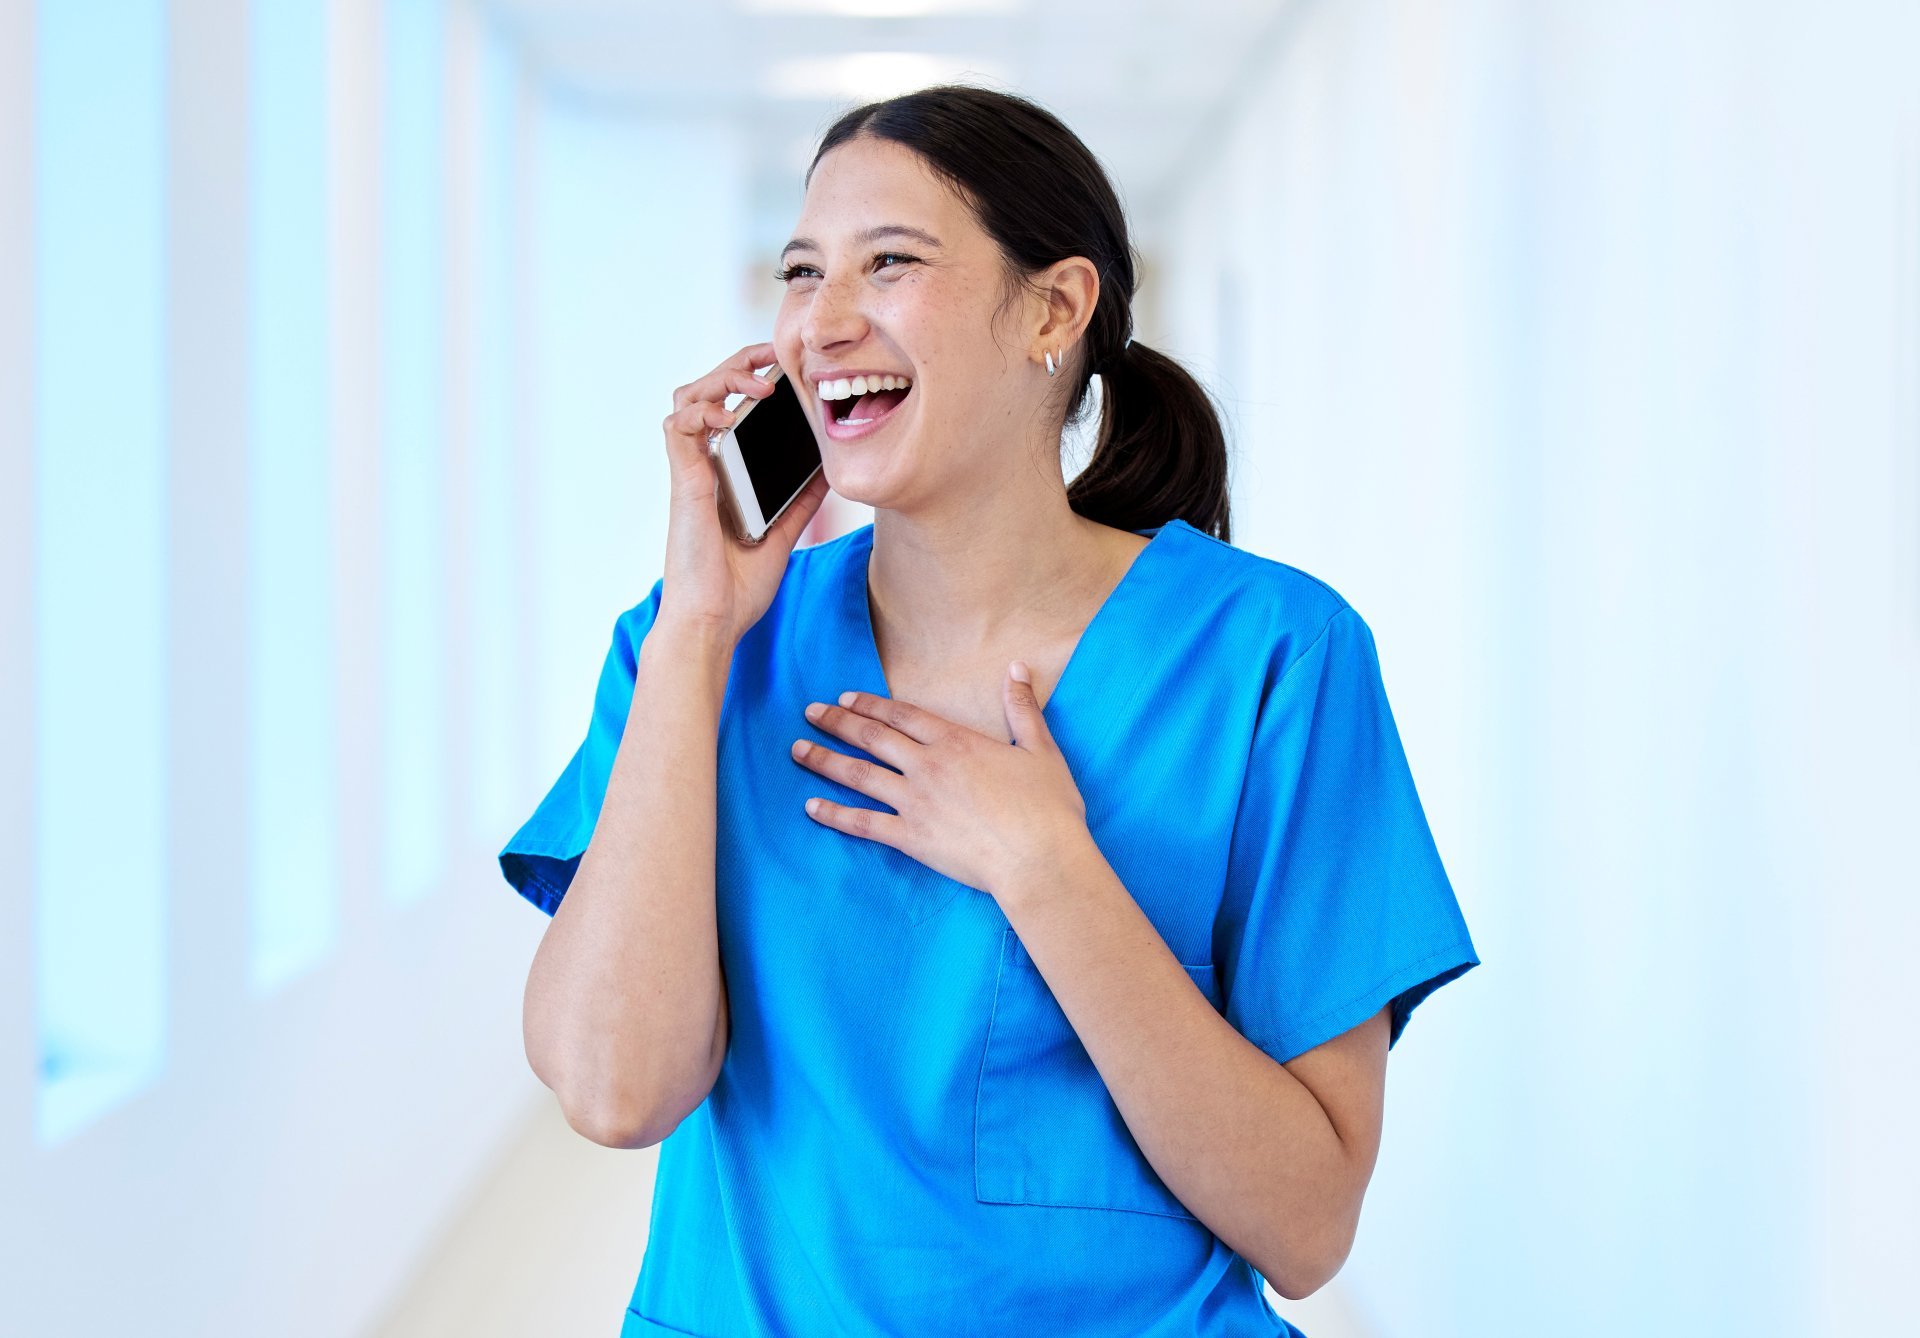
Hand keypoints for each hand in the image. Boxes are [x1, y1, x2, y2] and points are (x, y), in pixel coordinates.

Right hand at [658, 340, 830, 641]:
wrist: (714, 620)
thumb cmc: (738, 587)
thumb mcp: (783, 533)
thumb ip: (801, 501)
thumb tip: (829, 471)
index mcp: (724, 472)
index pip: (731, 407)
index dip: (752, 379)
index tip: (787, 369)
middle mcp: (704, 465)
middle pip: (709, 390)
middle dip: (740, 362)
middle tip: (774, 355)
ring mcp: (691, 471)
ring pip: (688, 396)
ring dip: (722, 378)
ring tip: (758, 383)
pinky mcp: (683, 481)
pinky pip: (679, 426)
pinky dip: (702, 410)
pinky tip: (728, 415)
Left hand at [790, 661, 1091, 900]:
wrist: (1038, 858)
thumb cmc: (1047, 807)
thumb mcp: (1040, 749)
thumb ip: (1022, 708)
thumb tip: (1016, 667)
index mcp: (956, 742)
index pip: (903, 714)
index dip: (871, 704)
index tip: (845, 697)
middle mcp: (927, 766)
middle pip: (872, 737)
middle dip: (837, 722)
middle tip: (808, 713)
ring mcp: (914, 802)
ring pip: (858, 774)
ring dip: (825, 760)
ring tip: (797, 750)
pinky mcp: (910, 837)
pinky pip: (863, 823)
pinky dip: (834, 814)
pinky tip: (811, 807)